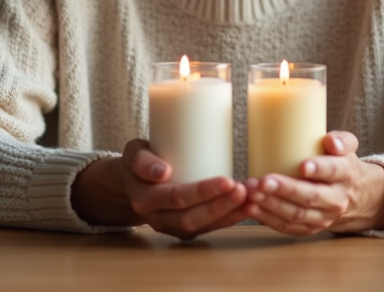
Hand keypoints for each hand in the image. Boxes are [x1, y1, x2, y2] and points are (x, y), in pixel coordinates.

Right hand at [71, 139, 247, 239]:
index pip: (176, 198)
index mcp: (144, 198)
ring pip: (202, 226)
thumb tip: (162, 172)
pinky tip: (247, 207)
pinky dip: (229, 219)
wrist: (132, 182)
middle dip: (221, 205)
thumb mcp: (134, 153)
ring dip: (229, 214)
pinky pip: (207, 228)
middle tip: (243, 189)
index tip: (226, 180)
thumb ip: (143, 161)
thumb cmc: (139, 161)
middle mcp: (156, 218)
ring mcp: (171, 226)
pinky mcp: (183, 229)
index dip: (202, 192)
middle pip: (192, 217)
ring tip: (251, 199)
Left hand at [242, 131, 383, 234]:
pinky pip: (288, 226)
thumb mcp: (348, 147)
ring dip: (271, 205)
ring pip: (296, 214)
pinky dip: (267, 218)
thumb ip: (341, 140)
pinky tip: (251, 207)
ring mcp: (323, 217)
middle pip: (310, 196)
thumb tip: (331, 141)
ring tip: (251, 193)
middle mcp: (336, 199)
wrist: (355, 197)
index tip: (303, 166)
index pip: (333, 171)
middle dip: (285, 190)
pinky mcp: (310, 228)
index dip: (319, 169)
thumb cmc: (342, 164)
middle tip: (263, 181)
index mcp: (345, 175)